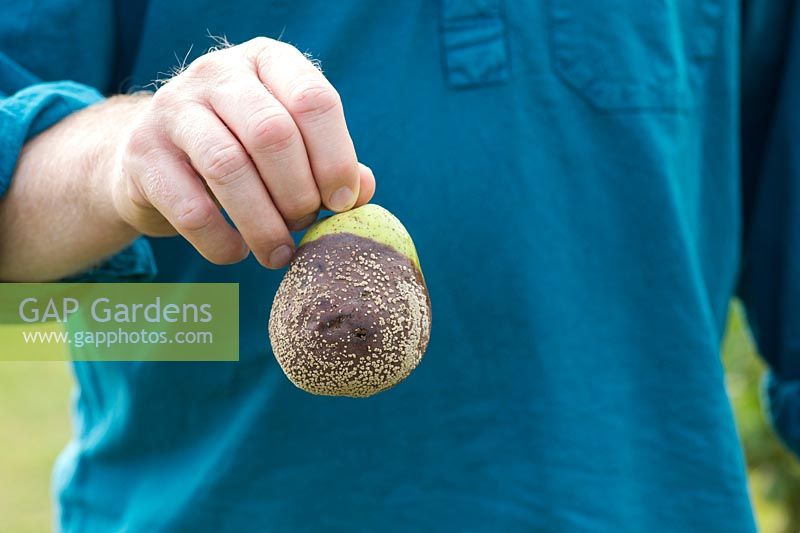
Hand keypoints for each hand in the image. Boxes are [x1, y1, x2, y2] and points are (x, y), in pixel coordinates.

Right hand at [111, 37, 374, 267]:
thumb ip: (330, 162)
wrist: (154, 160)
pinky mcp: (143, 154)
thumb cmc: (242, 152)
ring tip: (278, 252)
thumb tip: (363, 190)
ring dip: (264, 223)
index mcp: (268, 62)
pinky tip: (237, 253)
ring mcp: (173, 108)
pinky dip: (222, 241)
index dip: (337, 159)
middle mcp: (218, 74)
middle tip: (304, 225)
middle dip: (299, 193)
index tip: (343, 202)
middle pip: (273, 134)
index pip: (313, 100)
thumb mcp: (291, 146)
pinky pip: (190, 208)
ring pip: (229, 168)